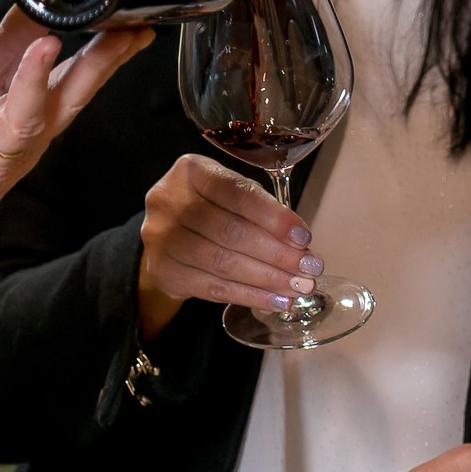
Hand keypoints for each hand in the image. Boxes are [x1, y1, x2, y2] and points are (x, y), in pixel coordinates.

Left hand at [0, 11, 151, 248]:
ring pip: (25, 122)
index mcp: (39, 119)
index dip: (112, 56)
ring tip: (48, 45)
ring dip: (37, 84)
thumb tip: (36, 2)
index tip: (138, 27)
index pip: (82, 82)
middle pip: (69, 101)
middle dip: (97, 67)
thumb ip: (12, 47)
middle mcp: (28, 140)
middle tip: (121, 32)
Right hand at [137, 156, 321, 338]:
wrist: (169, 236)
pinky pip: (213, 289)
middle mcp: (169, 201)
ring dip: (267, 279)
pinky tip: (275, 300)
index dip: (273, 217)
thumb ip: (262, 211)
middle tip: (309, 269)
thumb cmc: (212, 209)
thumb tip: (300, 245)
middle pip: (230, 231)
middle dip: (277, 253)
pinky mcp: (164, 271)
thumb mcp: (233, 196)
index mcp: (192, 172)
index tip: (304, 238)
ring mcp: (161, 238)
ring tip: (298, 287)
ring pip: (223, 263)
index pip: (236, 193)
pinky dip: (250, 296)